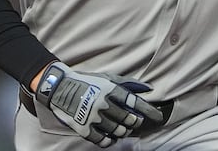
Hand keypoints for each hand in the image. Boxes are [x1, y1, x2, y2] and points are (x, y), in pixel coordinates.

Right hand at [34, 61, 164, 147]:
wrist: (59, 87)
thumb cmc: (87, 81)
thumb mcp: (107, 78)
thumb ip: (128, 83)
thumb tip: (149, 88)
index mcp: (110, 90)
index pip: (135, 103)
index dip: (149, 111)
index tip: (158, 117)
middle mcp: (103, 103)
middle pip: (128, 119)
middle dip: (135, 122)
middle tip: (135, 122)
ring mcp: (92, 117)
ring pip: (117, 131)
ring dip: (123, 131)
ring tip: (124, 129)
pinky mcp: (83, 128)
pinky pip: (101, 140)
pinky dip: (109, 141)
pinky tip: (111, 138)